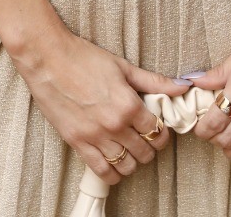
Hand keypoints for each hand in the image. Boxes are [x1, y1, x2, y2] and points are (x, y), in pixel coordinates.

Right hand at [9, 26, 181, 184]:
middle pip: (145, 151)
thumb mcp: (123, 66)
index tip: (158, 128)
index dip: (162, 132)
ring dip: (133, 161)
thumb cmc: (84, 57)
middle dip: (150, 147)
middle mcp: (114, 125)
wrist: (48, 59)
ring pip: (127, 165)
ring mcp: (95, 137)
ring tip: (131, 149)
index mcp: (128, 104)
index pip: (157, 131)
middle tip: (146, 137)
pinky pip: (102, 171)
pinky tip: (115, 163)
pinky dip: (113, 173)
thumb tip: (182, 86)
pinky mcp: (77, 143)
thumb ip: (154, 81)